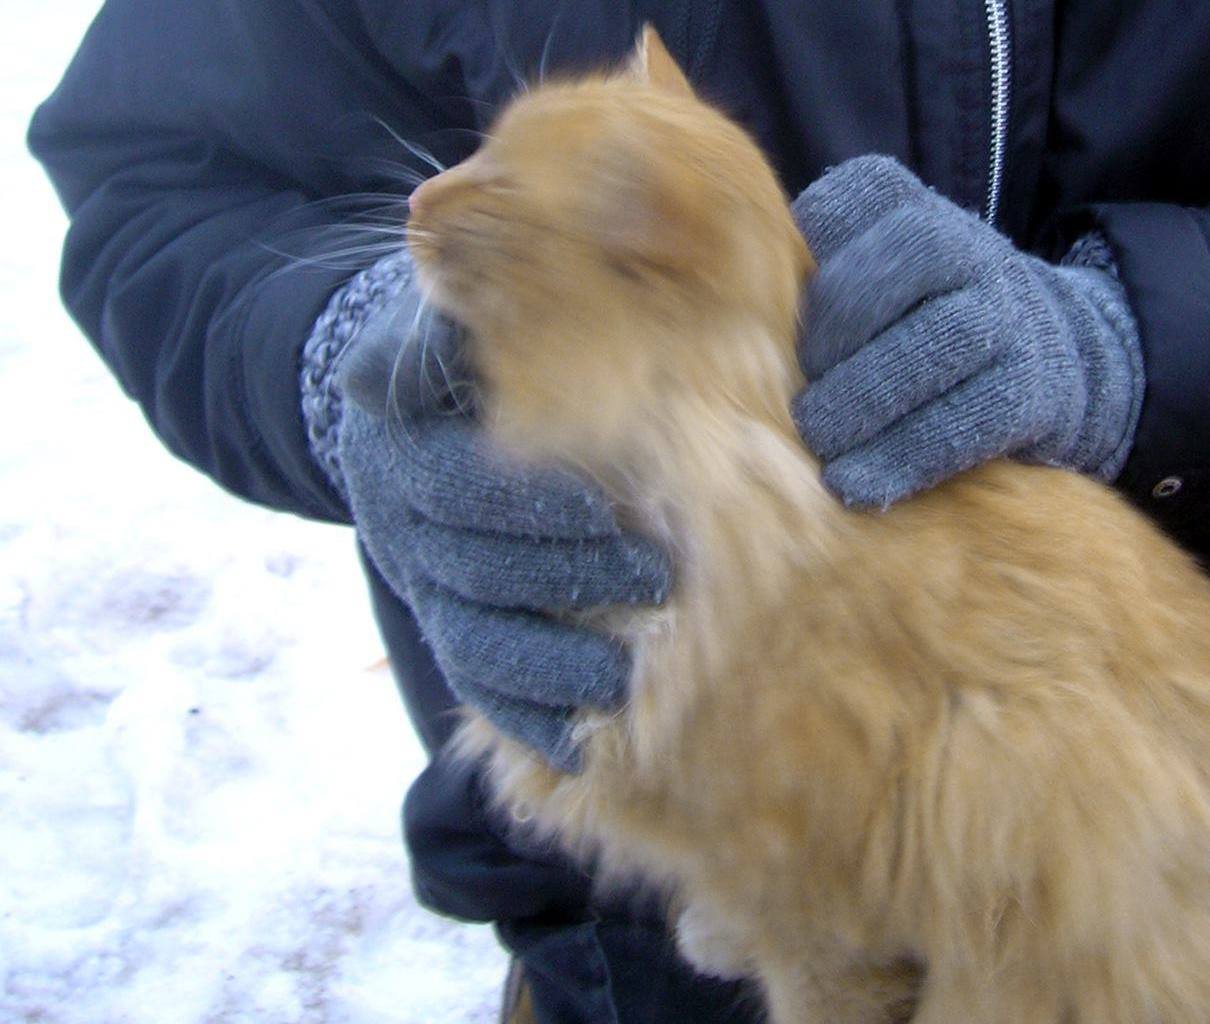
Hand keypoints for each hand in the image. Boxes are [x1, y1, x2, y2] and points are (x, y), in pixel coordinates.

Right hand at [334, 274, 669, 771]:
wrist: (406, 396)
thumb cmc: (467, 339)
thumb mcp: (460, 302)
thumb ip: (489, 295)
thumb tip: (544, 249)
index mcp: (403, 434)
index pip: (463, 486)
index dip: (535, 512)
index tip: (611, 519)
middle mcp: (398, 512)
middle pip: (476, 566)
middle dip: (566, 584)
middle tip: (658, 587)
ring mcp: (417, 574)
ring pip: (472, 637)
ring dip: (544, 669)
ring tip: (618, 686)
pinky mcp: (440, 617)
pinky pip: (471, 680)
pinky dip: (520, 717)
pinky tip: (575, 747)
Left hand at [789, 156, 1143, 507]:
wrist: (1049, 358)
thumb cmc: (915, 321)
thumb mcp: (869, 279)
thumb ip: (810, 290)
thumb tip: (730, 345)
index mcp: (904, 204)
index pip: (841, 212)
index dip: (804, 276)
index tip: (780, 334)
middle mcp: (964, 244)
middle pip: (893, 271)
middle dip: (835, 339)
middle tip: (798, 402)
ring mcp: (1006, 312)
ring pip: (937, 341)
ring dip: (867, 401)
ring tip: (823, 446)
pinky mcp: (1030, 386)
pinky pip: (969, 417)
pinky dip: (907, 456)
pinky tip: (860, 485)